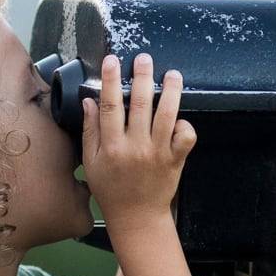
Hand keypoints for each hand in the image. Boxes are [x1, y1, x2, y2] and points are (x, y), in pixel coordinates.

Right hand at [80, 52, 195, 230]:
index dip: (111, 81)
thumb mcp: (91, 162)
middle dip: (142, 77)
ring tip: (172, 74)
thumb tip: (89, 101)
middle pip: (141, 104)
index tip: (112, 61)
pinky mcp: (175, 160)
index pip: (111, 106)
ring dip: (171, 92)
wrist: (136, 217)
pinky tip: (179, 116)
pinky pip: (185, 138)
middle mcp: (136, 147)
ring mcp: (158, 153)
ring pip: (167, 115)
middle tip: (144, 58)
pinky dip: (185, 125)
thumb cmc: (111, 189)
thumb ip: (90, 130)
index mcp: (112, 146)